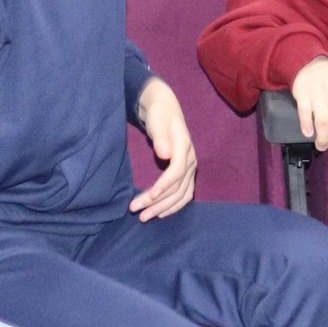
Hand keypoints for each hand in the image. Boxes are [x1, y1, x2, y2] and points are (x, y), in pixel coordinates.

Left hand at [130, 79, 197, 220]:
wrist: (166, 109)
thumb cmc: (159, 114)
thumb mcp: (157, 120)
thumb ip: (160, 137)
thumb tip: (165, 154)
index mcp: (185, 146)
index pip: (178, 170)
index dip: (165, 185)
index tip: (150, 196)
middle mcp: (190, 159)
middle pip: (178, 187)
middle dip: (158, 202)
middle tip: (137, 211)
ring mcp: (190, 167)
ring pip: (181, 194)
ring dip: (164, 208)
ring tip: (144, 217)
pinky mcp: (185, 173)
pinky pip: (184, 194)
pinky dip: (173, 206)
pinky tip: (160, 213)